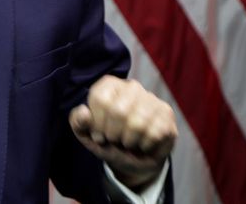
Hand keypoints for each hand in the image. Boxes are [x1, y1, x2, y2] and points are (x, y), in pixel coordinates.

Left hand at [68, 76, 176, 190]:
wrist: (134, 160)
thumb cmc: (108, 142)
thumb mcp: (87, 134)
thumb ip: (78, 122)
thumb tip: (84, 112)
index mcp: (109, 85)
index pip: (100, 98)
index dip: (97, 123)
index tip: (99, 134)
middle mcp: (132, 86)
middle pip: (118, 110)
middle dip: (113, 134)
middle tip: (115, 140)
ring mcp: (152, 99)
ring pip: (138, 123)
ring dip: (129, 141)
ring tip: (128, 142)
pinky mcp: (167, 114)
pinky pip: (154, 133)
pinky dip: (145, 146)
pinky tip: (143, 144)